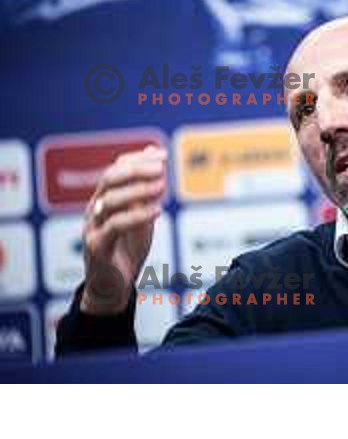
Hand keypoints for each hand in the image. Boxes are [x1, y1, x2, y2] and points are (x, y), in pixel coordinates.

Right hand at [80, 145, 166, 314]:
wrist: (114, 285)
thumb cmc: (127, 247)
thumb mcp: (141, 214)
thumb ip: (146, 187)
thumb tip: (154, 154)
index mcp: (104, 197)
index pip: (117, 168)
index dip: (139, 159)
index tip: (163, 155)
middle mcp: (95, 208)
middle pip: (110, 179)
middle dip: (136, 170)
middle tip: (161, 169)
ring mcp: (93, 227)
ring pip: (111, 200)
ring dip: (138, 191)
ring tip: (162, 187)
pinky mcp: (96, 246)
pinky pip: (115, 226)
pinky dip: (137, 216)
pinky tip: (157, 211)